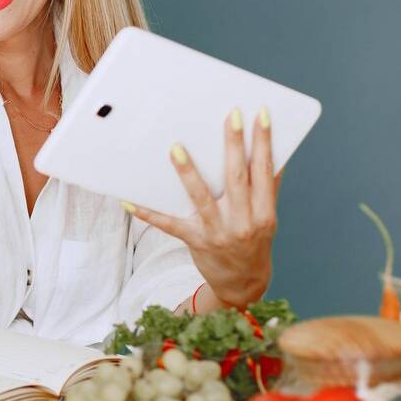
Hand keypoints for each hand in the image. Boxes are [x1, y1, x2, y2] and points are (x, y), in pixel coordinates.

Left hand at [125, 108, 280, 307]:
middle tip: (230, 115)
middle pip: (237, 178)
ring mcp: (217, 232)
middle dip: (234, 145)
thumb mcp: (266, 217)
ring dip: (188, 173)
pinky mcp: (195, 242)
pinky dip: (149, 213)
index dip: (264, 142)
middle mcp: (242, 222)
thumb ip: (266, 188)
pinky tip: (129, 200)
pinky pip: (169, 225)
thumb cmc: (253, 242)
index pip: (265, 171)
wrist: (243, 286)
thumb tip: (271, 151)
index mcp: (264, 212)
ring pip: (201, 198)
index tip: (261, 114)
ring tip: (176, 148)